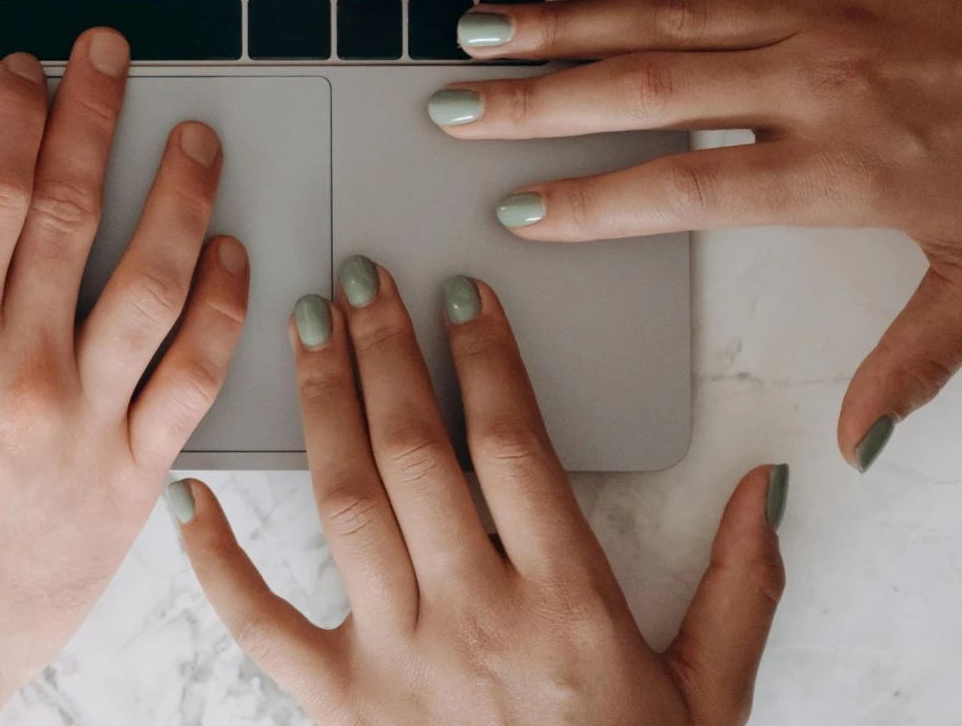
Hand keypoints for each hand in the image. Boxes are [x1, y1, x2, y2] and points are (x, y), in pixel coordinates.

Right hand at [0, 29, 248, 725]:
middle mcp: (22, 373)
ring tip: (195, 136)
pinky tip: (231, 257)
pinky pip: (195, 376)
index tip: (27, 69)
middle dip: (95, 117)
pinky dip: (222, 308)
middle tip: (112, 57)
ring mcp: (87, 425)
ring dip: (181, 194)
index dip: (15, 114)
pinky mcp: (131, 480)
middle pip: (74, 210)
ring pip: (155, 279)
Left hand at [173, 260, 783, 725]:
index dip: (487, 358)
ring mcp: (398, 663)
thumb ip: (742, 585)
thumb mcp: (709, 696)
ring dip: (321, 405)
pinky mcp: (340, 709)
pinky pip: (261, 624)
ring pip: (346, 505)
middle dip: (386, 352)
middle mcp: (475, 620)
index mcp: (570, 607)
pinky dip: (217, 559)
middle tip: (363, 278)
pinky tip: (192, 493)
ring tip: (305, 329)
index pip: (516, 447)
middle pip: (417, 453)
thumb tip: (769, 484)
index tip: (464, 294)